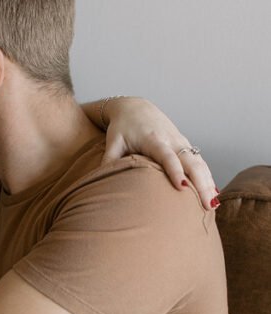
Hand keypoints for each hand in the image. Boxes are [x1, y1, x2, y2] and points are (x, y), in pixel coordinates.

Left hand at [100, 97, 217, 209]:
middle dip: (201, 183)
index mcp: (153, 139)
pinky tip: (212, 194)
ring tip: (213, 206)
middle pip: (191, 162)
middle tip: (207, 205)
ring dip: (208, 182)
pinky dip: (208, 176)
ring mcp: (181, 142)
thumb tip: (100, 185)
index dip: (175, 171)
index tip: (181, 187)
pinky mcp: (185, 145)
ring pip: (200, 162)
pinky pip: (200, 162)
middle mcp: (171, 140)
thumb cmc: (121, 127)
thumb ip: (109, 162)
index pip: (167, 156)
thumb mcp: (112, 143)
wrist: (134, 107)